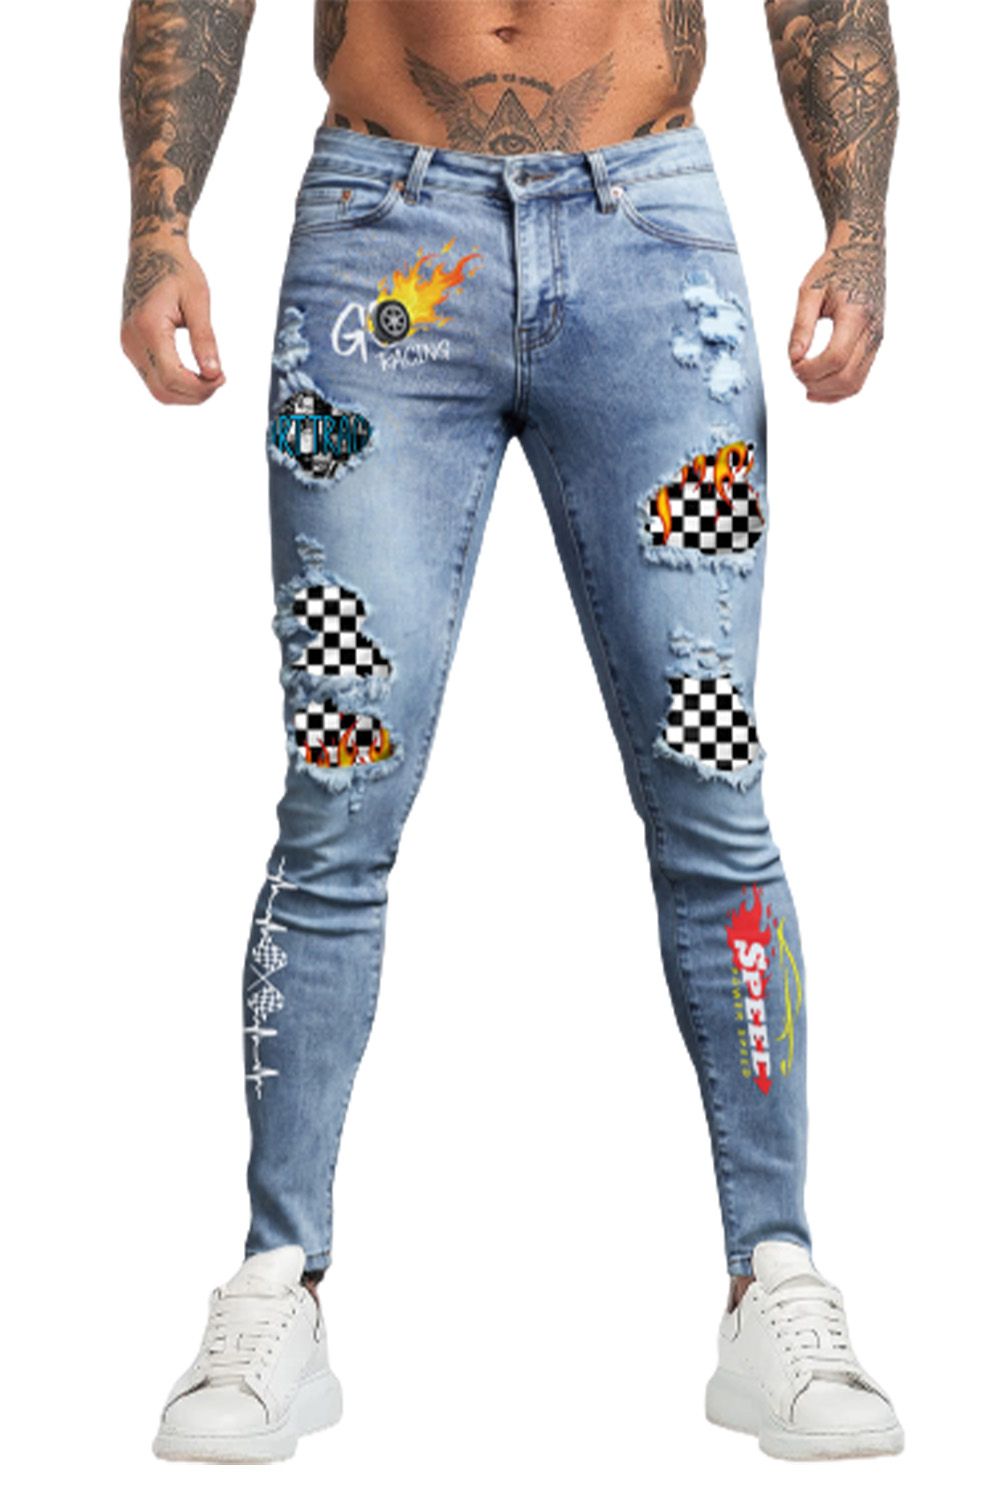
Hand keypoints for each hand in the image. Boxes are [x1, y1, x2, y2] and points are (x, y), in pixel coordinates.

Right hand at [120, 236, 225, 404]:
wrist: (151, 250)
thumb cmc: (177, 270)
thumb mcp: (198, 301)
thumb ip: (205, 339)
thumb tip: (214, 374)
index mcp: (148, 327)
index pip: (173, 377)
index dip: (200, 387)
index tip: (223, 378)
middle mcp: (133, 340)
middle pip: (164, 390)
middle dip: (195, 394)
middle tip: (219, 379)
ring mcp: (129, 345)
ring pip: (158, 389)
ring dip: (186, 392)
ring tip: (210, 376)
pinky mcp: (131, 346)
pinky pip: (153, 377)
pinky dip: (176, 382)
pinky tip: (195, 372)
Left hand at [787, 226, 885, 403]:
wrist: (862, 252)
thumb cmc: (834, 267)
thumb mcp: (809, 291)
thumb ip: (801, 326)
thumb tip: (794, 357)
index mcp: (856, 314)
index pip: (835, 357)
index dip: (810, 369)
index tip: (792, 363)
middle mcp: (872, 331)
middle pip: (846, 377)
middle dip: (816, 383)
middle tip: (796, 371)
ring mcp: (877, 340)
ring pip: (855, 384)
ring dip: (827, 392)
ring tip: (805, 385)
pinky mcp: (875, 345)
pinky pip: (859, 378)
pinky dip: (838, 389)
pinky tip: (818, 387)